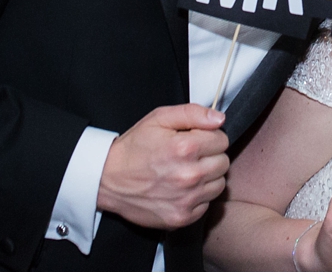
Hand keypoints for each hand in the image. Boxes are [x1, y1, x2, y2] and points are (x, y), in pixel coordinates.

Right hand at [96, 103, 228, 229]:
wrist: (107, 179)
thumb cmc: (133, 148)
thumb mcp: (159, 118)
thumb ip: (193, 113)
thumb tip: (219, 118)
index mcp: (185, 148)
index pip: (222, 139)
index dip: (209, 137)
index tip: (195, 139)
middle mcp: (189, 175)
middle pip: (224, 162)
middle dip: (210, 156)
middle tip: (190, 156)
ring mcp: (186, 200)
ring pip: (219, 184)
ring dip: (207, 177)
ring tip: (186, 172)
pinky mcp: (182, 218)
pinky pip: (206, 205)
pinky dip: (198, 197)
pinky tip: (181, 189)